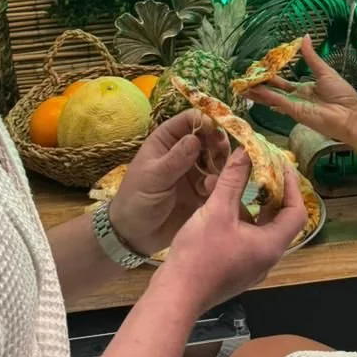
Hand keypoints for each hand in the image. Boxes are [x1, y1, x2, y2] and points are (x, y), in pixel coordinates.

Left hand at [109, 109, 228, 257]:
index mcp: (166, 140)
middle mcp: (183, 152)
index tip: (216, 131)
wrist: (135, 236)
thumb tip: (195, 138)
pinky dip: (218, 182)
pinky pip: (217, 181)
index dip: (204, 121)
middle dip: (217, 142)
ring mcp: (195, 171)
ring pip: (216, 159)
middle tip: (221, 151)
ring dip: (220, 163)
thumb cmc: (136, 199)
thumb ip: (174, 160)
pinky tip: (209, 190)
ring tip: (216, 174)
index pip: (189, 120)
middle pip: (208, 138)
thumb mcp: (153, 178)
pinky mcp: (202, 191)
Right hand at [161, 149, 306, 310]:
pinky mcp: (236, 270)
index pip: (296, 212)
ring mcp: (251, 267)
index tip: (281, 164)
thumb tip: (246, 152)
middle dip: (271, 192)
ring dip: (250, 204)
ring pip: (260, 229)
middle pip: (279, 220)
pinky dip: (239, 219)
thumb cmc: (200, 254)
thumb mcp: (217, 210)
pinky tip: (220, 205)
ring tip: (235, 182)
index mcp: (270, 245)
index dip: (292, 186)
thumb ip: (233, 179)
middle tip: (261, 169)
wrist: (176, 295)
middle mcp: (267, 258)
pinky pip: (246, 239)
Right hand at [247, 36, 356, 152]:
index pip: (282, 83)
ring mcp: (294, 105)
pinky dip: (266, 96)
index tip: (258, 70)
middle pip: (273, 90)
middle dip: (259, 85)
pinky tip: (254, 91)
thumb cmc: (341, 93)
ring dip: (257, 92)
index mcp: (304, 88)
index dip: (270, 76)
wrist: (350, 114)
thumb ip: (310, 57)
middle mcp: (296, 97)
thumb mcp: (324, 71)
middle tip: (244, 78)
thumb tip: (304, 37)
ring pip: (271, 97)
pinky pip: (278, 101)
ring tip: (242, 86)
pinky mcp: (294, 112)